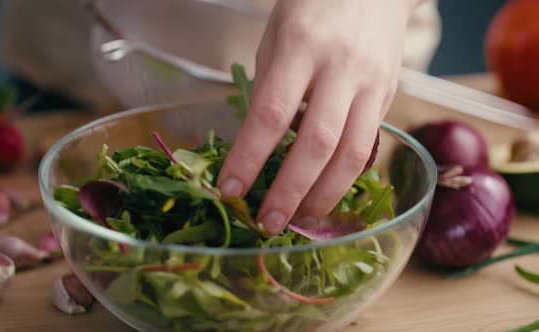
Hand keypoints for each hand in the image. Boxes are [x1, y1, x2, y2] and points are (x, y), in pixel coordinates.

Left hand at [218, 0, 419, 234]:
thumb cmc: (313, 9)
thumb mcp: (276, 38)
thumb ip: (268, 90)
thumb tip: (255, 147)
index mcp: (301, 46)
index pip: (271, 113)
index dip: (249, 158)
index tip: (229, 191)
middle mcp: (342, 67)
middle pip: (318, 143)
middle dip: (290, 191)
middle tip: (266, 223)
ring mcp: (371, 84)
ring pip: (353, 153)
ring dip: (323, 196)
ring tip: (299, 221)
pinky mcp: (388, 97)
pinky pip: (367, 146)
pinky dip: (345, 177)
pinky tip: (325, 194)